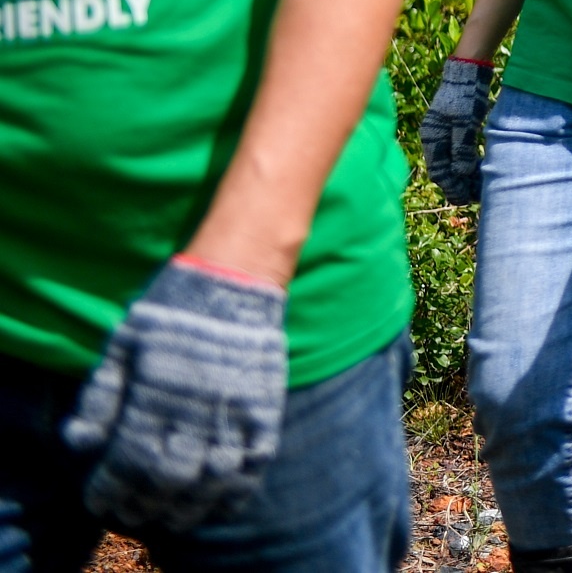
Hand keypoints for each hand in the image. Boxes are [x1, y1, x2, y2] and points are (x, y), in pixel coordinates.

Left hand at [62, 258, 287, 530]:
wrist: (233, 278)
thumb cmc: (170, 311)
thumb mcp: (120, 346)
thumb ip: (99, 397)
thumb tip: (80, 444)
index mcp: (154, 397)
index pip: (128, 465)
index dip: (112, 493)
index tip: (103, 503)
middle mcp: (194, 411)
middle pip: (169, 481)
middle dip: (147, 507)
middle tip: (134, 515)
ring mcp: (234, 411)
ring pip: (213, 480)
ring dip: (192, 508)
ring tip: (175, 519)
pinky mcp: (265, 407)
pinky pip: (257, 461)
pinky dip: (240, 489)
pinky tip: (223, 503)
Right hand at [421, 58, 493, 204]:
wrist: (468, 72)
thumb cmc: (464, 95)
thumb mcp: (464, 121)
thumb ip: (462, 147)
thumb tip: (461, 173)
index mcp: (431, 138)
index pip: (438, 172)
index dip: (452, 187)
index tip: (467, 198)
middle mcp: (434, 139)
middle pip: (444, 171)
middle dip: (458, 186)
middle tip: (476, 197)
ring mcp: (444, 135)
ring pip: (451, 164)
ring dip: (463, 177)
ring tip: (479, 188)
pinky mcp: (455, 131)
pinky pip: (458, 155)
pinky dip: (467, 166)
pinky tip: (479, 171)